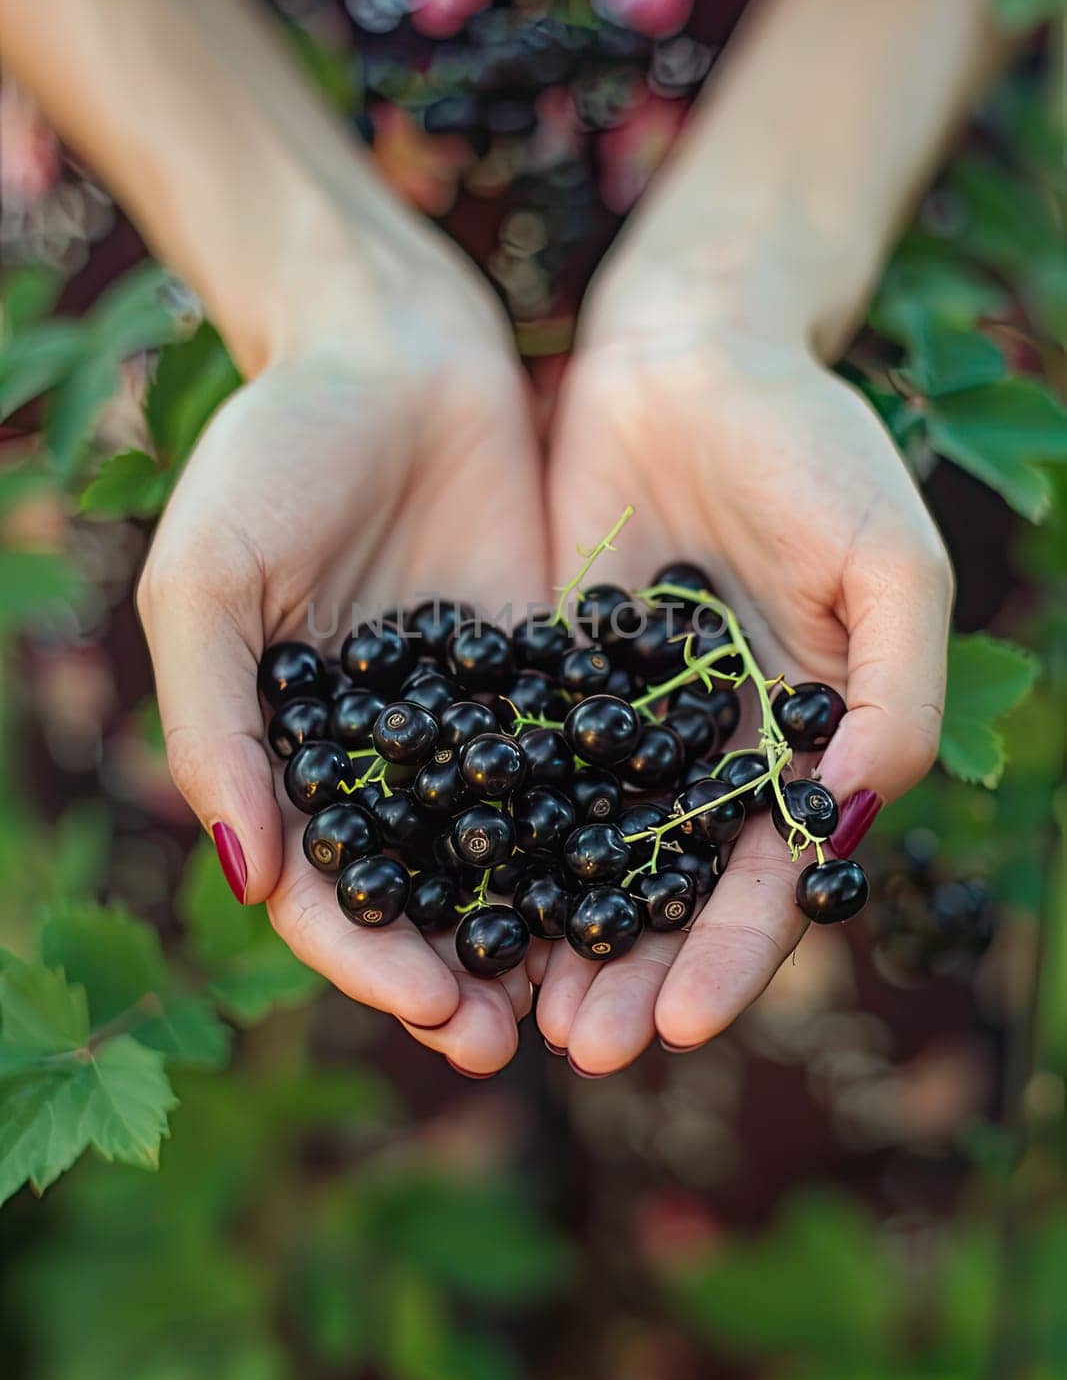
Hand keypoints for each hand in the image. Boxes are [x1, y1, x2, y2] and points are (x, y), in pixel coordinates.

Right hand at [138, 226, 548, 1075]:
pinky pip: (582, 759)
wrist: (386, 340)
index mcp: (294, 749)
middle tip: (521, 1039)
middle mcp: (387, 749)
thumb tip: (247, 884)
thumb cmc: (272, 452)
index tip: (437, 1008)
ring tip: (598, 992)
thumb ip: (216, 726)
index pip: (329, 886)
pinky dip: (611, 823)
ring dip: (547, 923)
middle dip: (468, 969)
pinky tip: (657, 874)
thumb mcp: (209, 581)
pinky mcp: (550, 663)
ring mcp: (474, 712)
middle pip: (428, 887)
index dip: (375, 958)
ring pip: (513, 844)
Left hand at [538, 260, 952, 1073]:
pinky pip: (517, 768)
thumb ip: (895, 686)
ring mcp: (623, 717)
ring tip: (512, 1010)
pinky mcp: (544, 672)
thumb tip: (861, 818)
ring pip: (586, 847)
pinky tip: (453, 891)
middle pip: (671, 885)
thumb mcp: (885, 555)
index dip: (734, 950)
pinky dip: (492, 835)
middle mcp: (709, 747)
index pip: (772, 872)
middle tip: (584, 1048)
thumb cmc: (808, 440)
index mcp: (802, 738)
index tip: (682, 1019)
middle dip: (634, 969)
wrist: (690, 346)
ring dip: (556, 930)